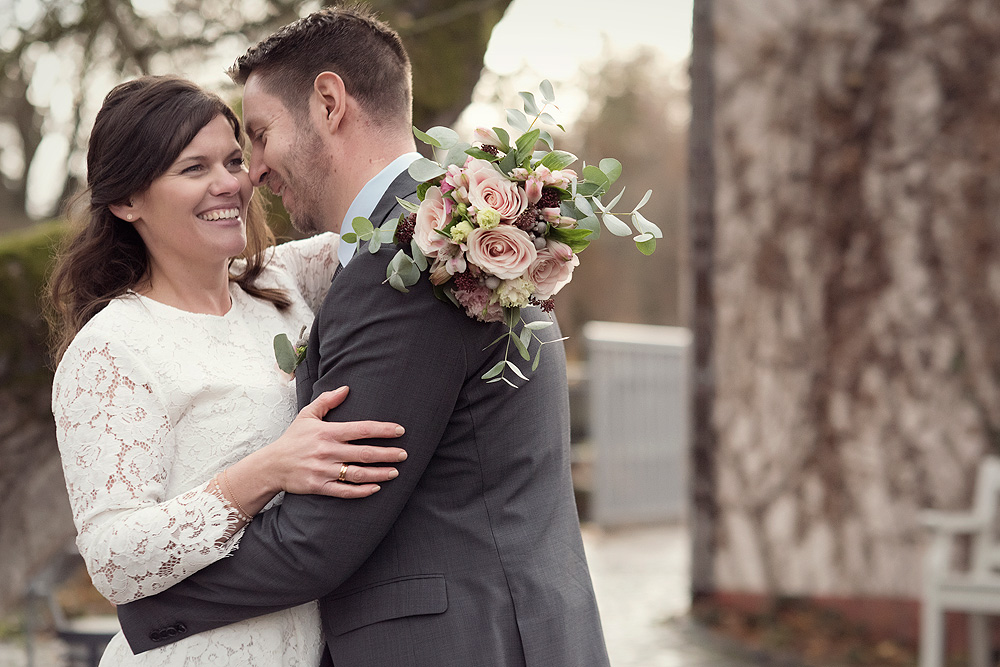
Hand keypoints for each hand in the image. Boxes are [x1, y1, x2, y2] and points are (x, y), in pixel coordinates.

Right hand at [228, 386, 406, 507]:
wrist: (271, 465)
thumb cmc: (293, 439)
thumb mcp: (307, 415)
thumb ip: (327, 401)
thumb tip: (346, 388)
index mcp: (327, 432)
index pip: (361, 429)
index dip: (382, 430)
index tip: (400, 431)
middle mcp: (327, 451)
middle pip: (364, 453)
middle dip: (387, 454)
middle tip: (404, 454)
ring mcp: (323, 470)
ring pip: (358, 474)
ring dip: (380, 474)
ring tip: (395, 472)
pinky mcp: (319, 487)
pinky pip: (345, 491)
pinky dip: (362, 491)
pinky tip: (376, 488)